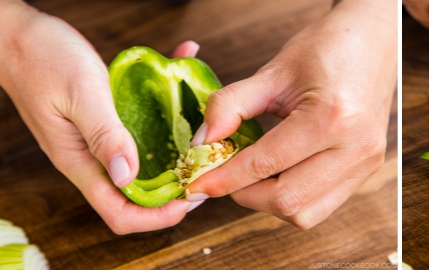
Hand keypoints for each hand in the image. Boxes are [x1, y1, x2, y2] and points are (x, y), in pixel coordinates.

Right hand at [0, 1, 201, 233]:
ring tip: (206, 139)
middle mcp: (92, 157)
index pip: (119, 212)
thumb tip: (128, 176)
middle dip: (175, 191)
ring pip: (144, 162)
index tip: (190, 199)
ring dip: (176, 155)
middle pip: (138, 195)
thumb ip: (104, 134)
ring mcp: (100, 140)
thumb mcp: (81, 93)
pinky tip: (183, 77)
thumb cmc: (42, 57)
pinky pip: (141, 125)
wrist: (17, 35)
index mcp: (80, 161)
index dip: (157, 216)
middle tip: (207, 170)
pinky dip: (166, 109)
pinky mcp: (107, 119)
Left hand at [185, 0, 395, 228]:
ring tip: (254, 175)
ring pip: (305, 214)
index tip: (197, 183)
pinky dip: (294, 197)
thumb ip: (232, 105)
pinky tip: (280, 173)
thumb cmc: (327, 48)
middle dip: (245, 194)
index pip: (266, 164)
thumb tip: (201, 141)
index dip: (225, 178)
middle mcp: (355, 147)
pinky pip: (323, 205)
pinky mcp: (368, 170)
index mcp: (331, 117)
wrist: (373, 41)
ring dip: (270, 202)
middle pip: (286, 201)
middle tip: (223, 176)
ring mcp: (366, 163)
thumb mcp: (274, 71)